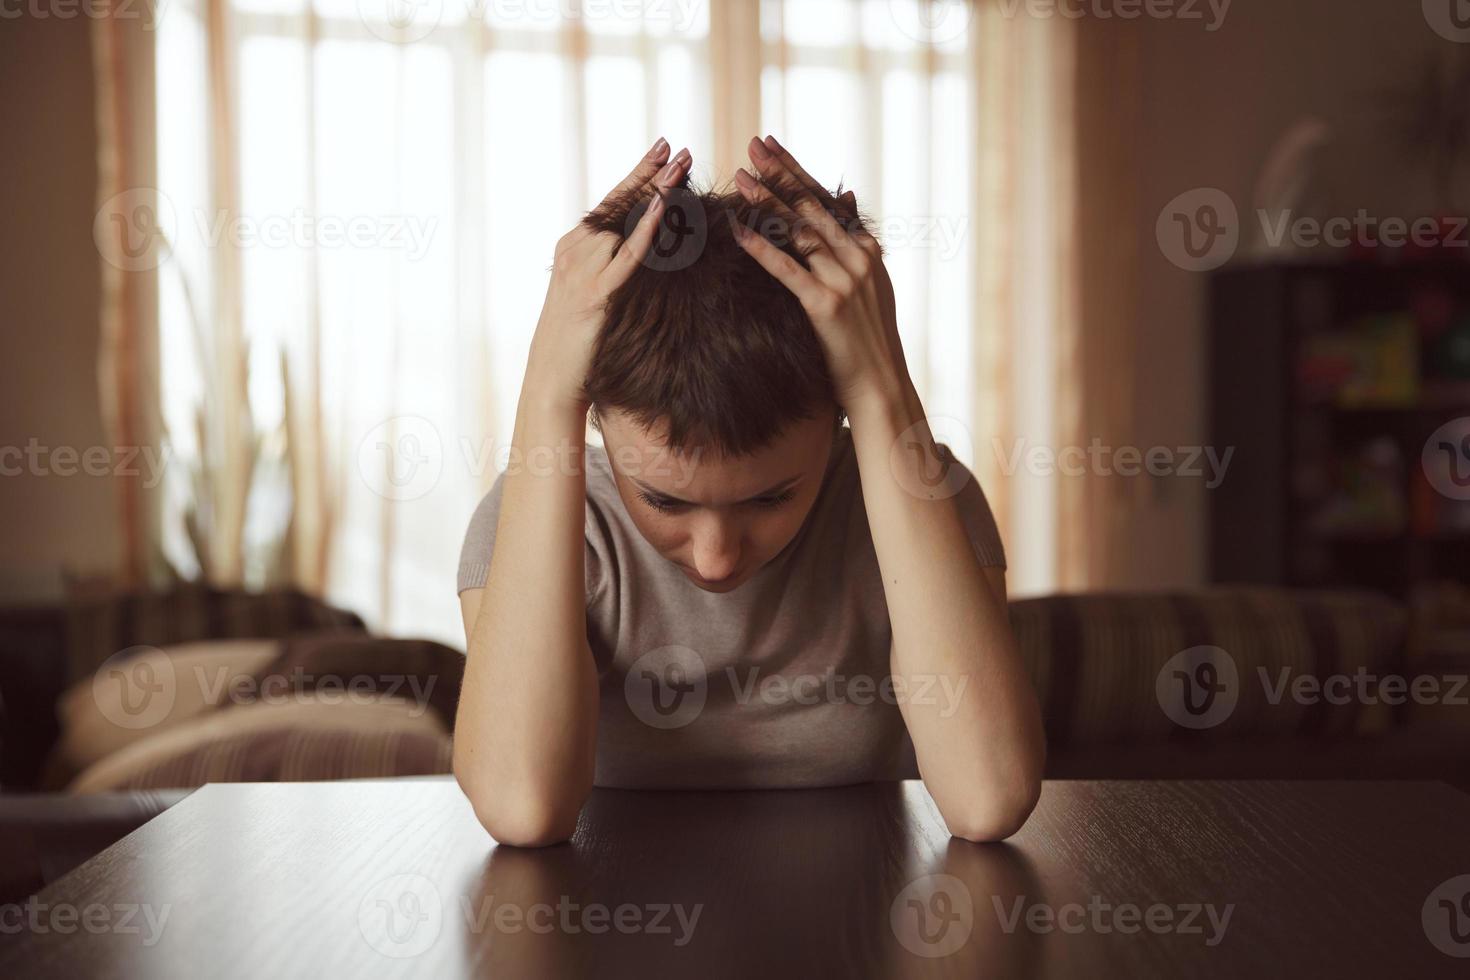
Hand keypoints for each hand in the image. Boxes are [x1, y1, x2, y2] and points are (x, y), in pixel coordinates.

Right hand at [524, 137, 690, 410]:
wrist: (551, 375)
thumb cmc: (577, 338)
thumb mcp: (592, 290)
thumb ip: (609, 264)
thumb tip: (641, 246)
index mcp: (573, 246)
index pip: (611, 202)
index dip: (639, 175)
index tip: (663, 149)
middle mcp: (574, 249)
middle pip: (620, 204)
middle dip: (652, 174)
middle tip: (682, 148)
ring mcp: (581, 268)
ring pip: (624, 224)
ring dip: (657, 195)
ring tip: (684, 169)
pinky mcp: (593, 293)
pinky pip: (626, 257)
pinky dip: (645, 231)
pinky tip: (661, 208)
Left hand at [731, 135, 909, 410]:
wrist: (882, 386)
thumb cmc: (868, 341)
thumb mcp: (870, 285)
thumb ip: (853, 241)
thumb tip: (845, 195)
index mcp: (867, 251)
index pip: (826, 200)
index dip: (797, 171)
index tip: (773, 147)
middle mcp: (858, 258)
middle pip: (812, 205)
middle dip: (781, 172)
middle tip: (753, 144)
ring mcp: (844, 280)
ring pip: (799, 230)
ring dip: (767, 200)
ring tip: (741, 175)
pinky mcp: (826, 305)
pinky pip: (787, 269)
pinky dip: (761, 246)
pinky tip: (737, 229)